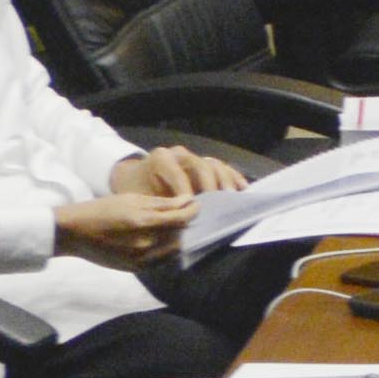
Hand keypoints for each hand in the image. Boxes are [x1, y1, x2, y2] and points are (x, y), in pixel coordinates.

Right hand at [53, 192, 193, 267]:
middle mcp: (145, 244)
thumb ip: (161, 204)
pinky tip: (166, 240)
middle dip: (188, 225)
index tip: (197, 204)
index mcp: (143, 222)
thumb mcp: (131, 200)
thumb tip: (187, 201)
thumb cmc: (101, 210)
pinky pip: (163, 260)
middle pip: (181, 236)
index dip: (193, 211)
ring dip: (180, 239)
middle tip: (190, 215)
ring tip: (180, 227)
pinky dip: (169, 250)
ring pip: (175, 250)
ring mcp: (142, 259)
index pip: (181, 219)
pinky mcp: (137, 269)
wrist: (73, 232)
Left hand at [113, 145, 243, 201]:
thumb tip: (176, 223)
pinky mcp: (206, 164)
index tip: (192, 208)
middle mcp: (180, 154)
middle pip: (202, 166)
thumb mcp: (141, 198)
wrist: (136, 178)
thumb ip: (158, 207)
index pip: (178, 174)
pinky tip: (242, 190)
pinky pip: (224, 168)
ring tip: (232, 199)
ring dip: (226, 182)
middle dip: (211, 186)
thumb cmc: (138, 189)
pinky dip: (234, 178)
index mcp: (161, 159)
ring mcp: (196, 157)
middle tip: (219, 203)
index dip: (186, 191)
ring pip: (216, 166)